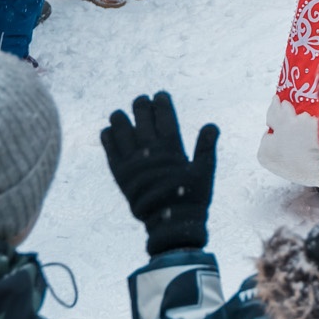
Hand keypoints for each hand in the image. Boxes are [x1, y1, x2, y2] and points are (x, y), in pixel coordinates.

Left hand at [102, 92, 218, 254]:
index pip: (165, 117)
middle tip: (141, 100)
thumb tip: (211, 124)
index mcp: (171, 147)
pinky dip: (107, 139)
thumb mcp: (205, 171)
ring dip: (120, 119)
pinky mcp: (120, 175)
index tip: (159, 94)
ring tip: (119, 113)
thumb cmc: (191, 198)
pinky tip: (107, 131)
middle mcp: (150, 151)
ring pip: (122, 131)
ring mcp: (133, 162)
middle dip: (141, 106)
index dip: (161, 103)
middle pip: (141, 119)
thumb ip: (206, 146)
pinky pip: (110, 151)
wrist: (170, 223)